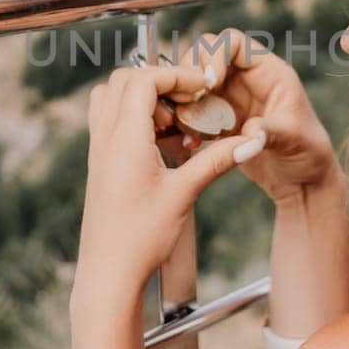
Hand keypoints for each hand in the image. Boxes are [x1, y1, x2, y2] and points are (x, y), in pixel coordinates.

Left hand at [73, 64, 266, 306]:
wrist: (109, 274)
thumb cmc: (141, 238)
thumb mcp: (184, 194)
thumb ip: (216, 160)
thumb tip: (251, 140)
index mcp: (124, 138)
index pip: (144, 78)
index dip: (176, 74)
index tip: (202, 86)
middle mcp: (105, 137)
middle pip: (125, 80)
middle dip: (160, 80)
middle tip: (190, 100)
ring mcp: (98, 149)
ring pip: (112, 97)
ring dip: (144, 96)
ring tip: (175, 121)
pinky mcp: (100, 163)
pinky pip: (110, 119)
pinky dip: (135, 115)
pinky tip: (162, 141)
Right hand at [185, 27, 343, 206]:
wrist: (300, 183)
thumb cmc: (309, 154)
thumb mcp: (295, 140)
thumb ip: (271, 132)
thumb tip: (250, 133)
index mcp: (268, 72)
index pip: (233, 43)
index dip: (215, 55)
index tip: (208, 83)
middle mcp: (246, 80)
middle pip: (205, 55)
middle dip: (191, 73)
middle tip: (189, 101)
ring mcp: (230, 98)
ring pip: (194, 82)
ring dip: (184, 99)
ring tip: (185, 123)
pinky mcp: (219, 120)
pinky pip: (192, 110)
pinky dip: (186, 122)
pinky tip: (191, 142)